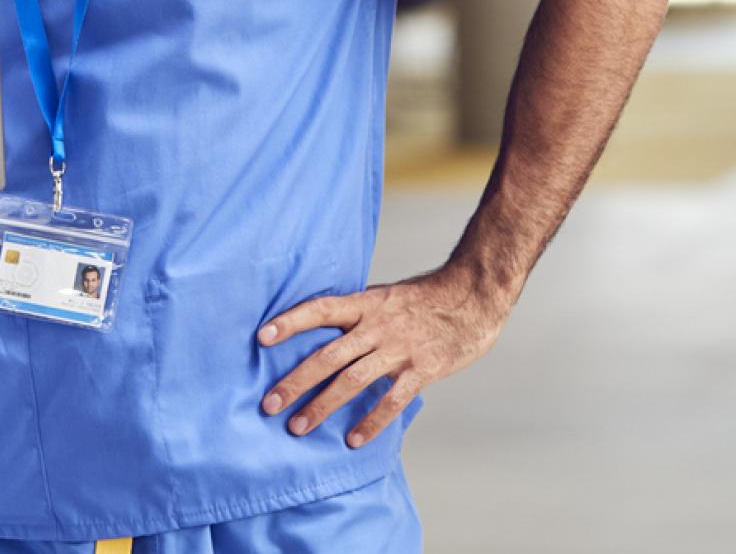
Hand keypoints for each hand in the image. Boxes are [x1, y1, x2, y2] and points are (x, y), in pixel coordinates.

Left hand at [257, 267, 504, 447]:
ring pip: (352, 380)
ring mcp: (400, 349)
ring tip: (298, 427)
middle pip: (328, 355)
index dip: (290, 322)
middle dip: (295, 381)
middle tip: (269, 403)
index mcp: (366, 303)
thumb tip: (324, 330)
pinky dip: (371, 422)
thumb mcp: (386, 295)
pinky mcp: (423, 369)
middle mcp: (378, 325)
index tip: (261, 337)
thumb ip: (358, 314)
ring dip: (322, 406)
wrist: (474, 295)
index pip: (320, 309)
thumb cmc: (427, 297)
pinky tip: (353, 439)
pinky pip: (391, 400)